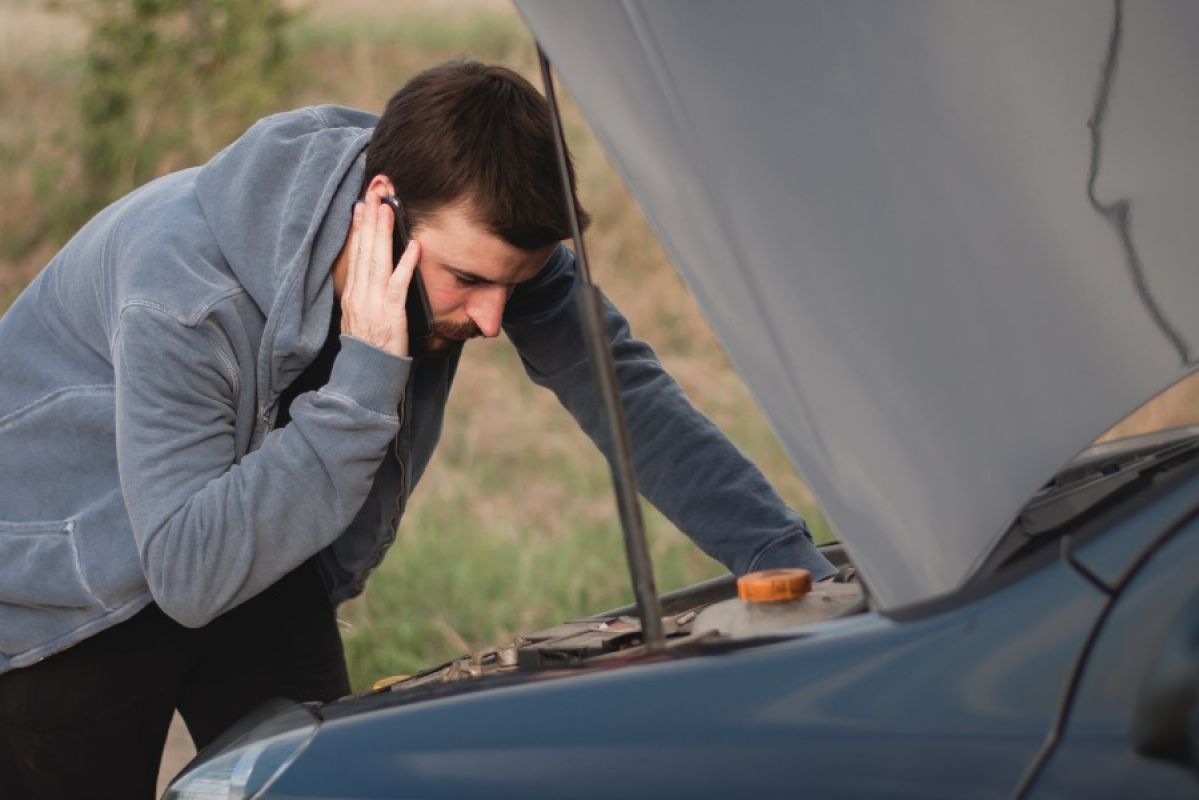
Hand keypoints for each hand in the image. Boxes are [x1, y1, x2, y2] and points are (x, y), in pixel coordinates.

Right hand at [340, 193, 420, 356]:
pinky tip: (413, 246)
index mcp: (352, 293)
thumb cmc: (368, 346)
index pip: (354, 254)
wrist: (366, 373)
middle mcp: (359, 294)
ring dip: (383, 233)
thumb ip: (363, 293)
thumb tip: (369, 273)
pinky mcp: (390, 313)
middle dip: (369, 220)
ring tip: (388, 210)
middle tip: (375, 194)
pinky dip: (406, 264)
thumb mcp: (358, 316)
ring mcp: (373, 303)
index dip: (358, 228)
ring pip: (377, 261)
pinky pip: (398, 284)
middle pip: (363, 250)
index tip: (361, 206)